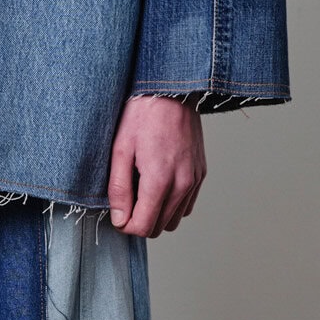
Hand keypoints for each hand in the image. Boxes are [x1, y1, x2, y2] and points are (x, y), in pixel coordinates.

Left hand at [107, 95, 204, 235]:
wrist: (171, 91)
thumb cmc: (142, 116)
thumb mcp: (120, 150)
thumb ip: (119, 189)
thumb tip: (120, 220)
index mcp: (160, 180)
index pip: (143, 227)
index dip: (125, 225)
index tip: (117, 210)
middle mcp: (183, 184)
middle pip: (159, 228)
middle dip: (140, 221)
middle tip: (127, 199)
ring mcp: (195, 180)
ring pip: (174, 220)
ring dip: (156, 214)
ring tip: (142, 190)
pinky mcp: (201, 174)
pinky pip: (186, 205)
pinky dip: (172, 204)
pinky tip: (159, 185)